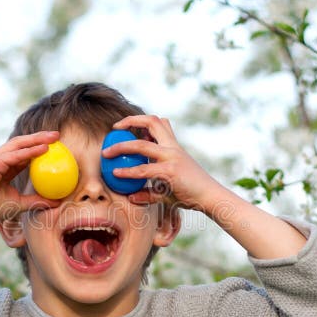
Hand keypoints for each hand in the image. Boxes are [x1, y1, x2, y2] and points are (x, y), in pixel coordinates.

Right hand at [0, 130, 61, 228]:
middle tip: (57, 135)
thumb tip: (57, 202)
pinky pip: (14, 155)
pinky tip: (44, 149)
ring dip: (36, 139)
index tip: (54, 144)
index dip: (37, 146)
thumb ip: (37, 201)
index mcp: (2, 167)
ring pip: (18, 144)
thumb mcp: (21, 204)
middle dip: (39, 137)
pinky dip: (30, 151)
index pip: (22, 152)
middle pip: (20, 143)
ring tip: (53, 137)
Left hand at [101, 116, 224, 211]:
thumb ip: (150, 189)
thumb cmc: (191, 192)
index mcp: (173, 146)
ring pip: (142, 145)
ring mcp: (171, 157)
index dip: (141, 120)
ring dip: (121, 147)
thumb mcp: (169, 186)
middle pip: (152, 121)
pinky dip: (128, 172)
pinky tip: (117, 174)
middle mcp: (172, 147)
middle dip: (130, 121)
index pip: (160, 122)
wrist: (210, 197)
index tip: (124, 126)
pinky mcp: (170, 171)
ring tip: (106, 153)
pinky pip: (144, 170)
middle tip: (114, 129)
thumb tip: (131, 196)